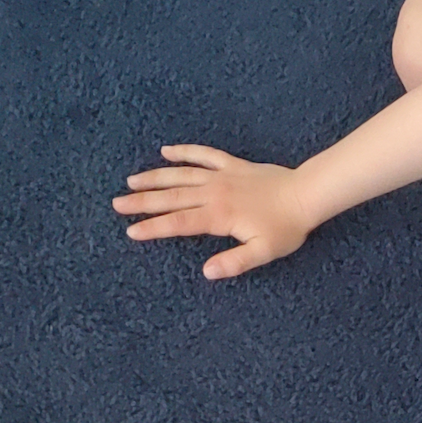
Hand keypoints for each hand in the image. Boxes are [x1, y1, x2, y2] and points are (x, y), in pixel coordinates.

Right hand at [114, 144, 320, 279]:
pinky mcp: (232, 165)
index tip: (131, 231)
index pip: (178, 223)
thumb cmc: (285, 227)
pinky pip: (204, 155)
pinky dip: (185, 152)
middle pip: (171, 197)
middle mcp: (214, 193)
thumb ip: (234, 262)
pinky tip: (166, 151)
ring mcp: (221, 176)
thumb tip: (207, 272)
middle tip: (116, 204)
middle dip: (142, 202)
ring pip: (180, 174)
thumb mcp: (263, 252)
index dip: (153, 227)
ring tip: (131, 181)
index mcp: (218, 215)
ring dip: (155, 177)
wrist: (305, 194)